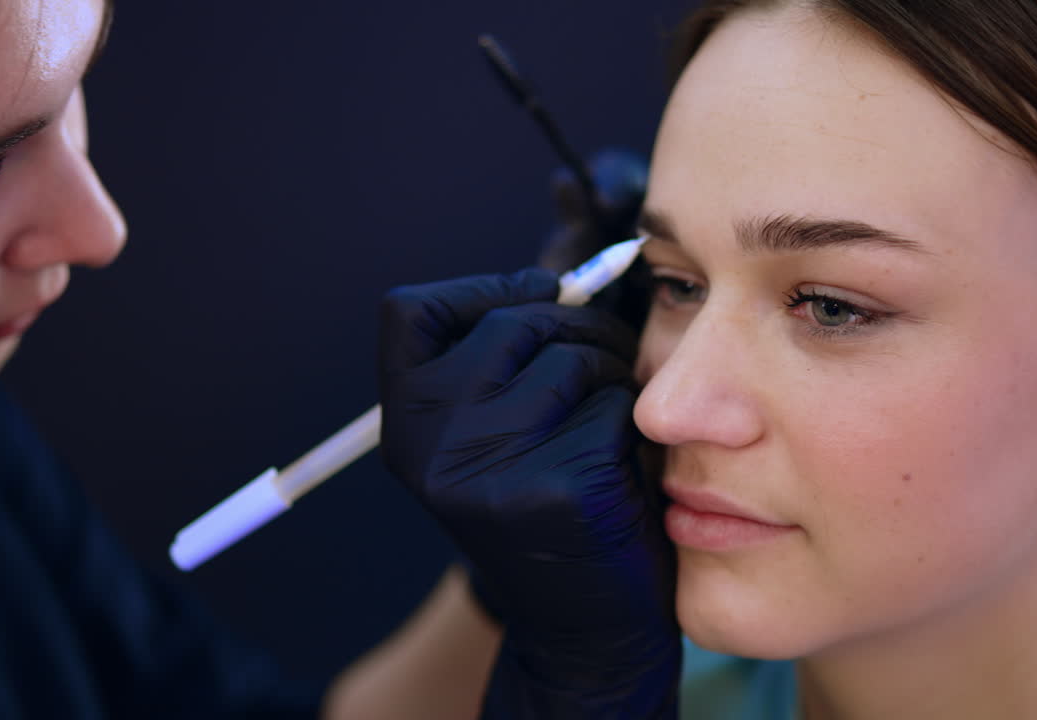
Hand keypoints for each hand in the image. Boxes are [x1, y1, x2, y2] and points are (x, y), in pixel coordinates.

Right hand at [378, 268, 679, 717]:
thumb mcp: (493, 431)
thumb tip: (584, 265)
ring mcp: (493, 468)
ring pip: (576, 357)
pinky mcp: (564, 488)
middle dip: (576, 329)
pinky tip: (622, 471)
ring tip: (606, 427)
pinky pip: (619, 406)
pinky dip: (633, 427)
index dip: (481, 291)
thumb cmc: (547, 503)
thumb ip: (506, 353)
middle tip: (599, 367)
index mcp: (403, 425)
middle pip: (515, 320)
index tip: (532, 306)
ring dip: (611, 377)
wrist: (581, 630)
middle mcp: (431, 444)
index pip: (411, 309)